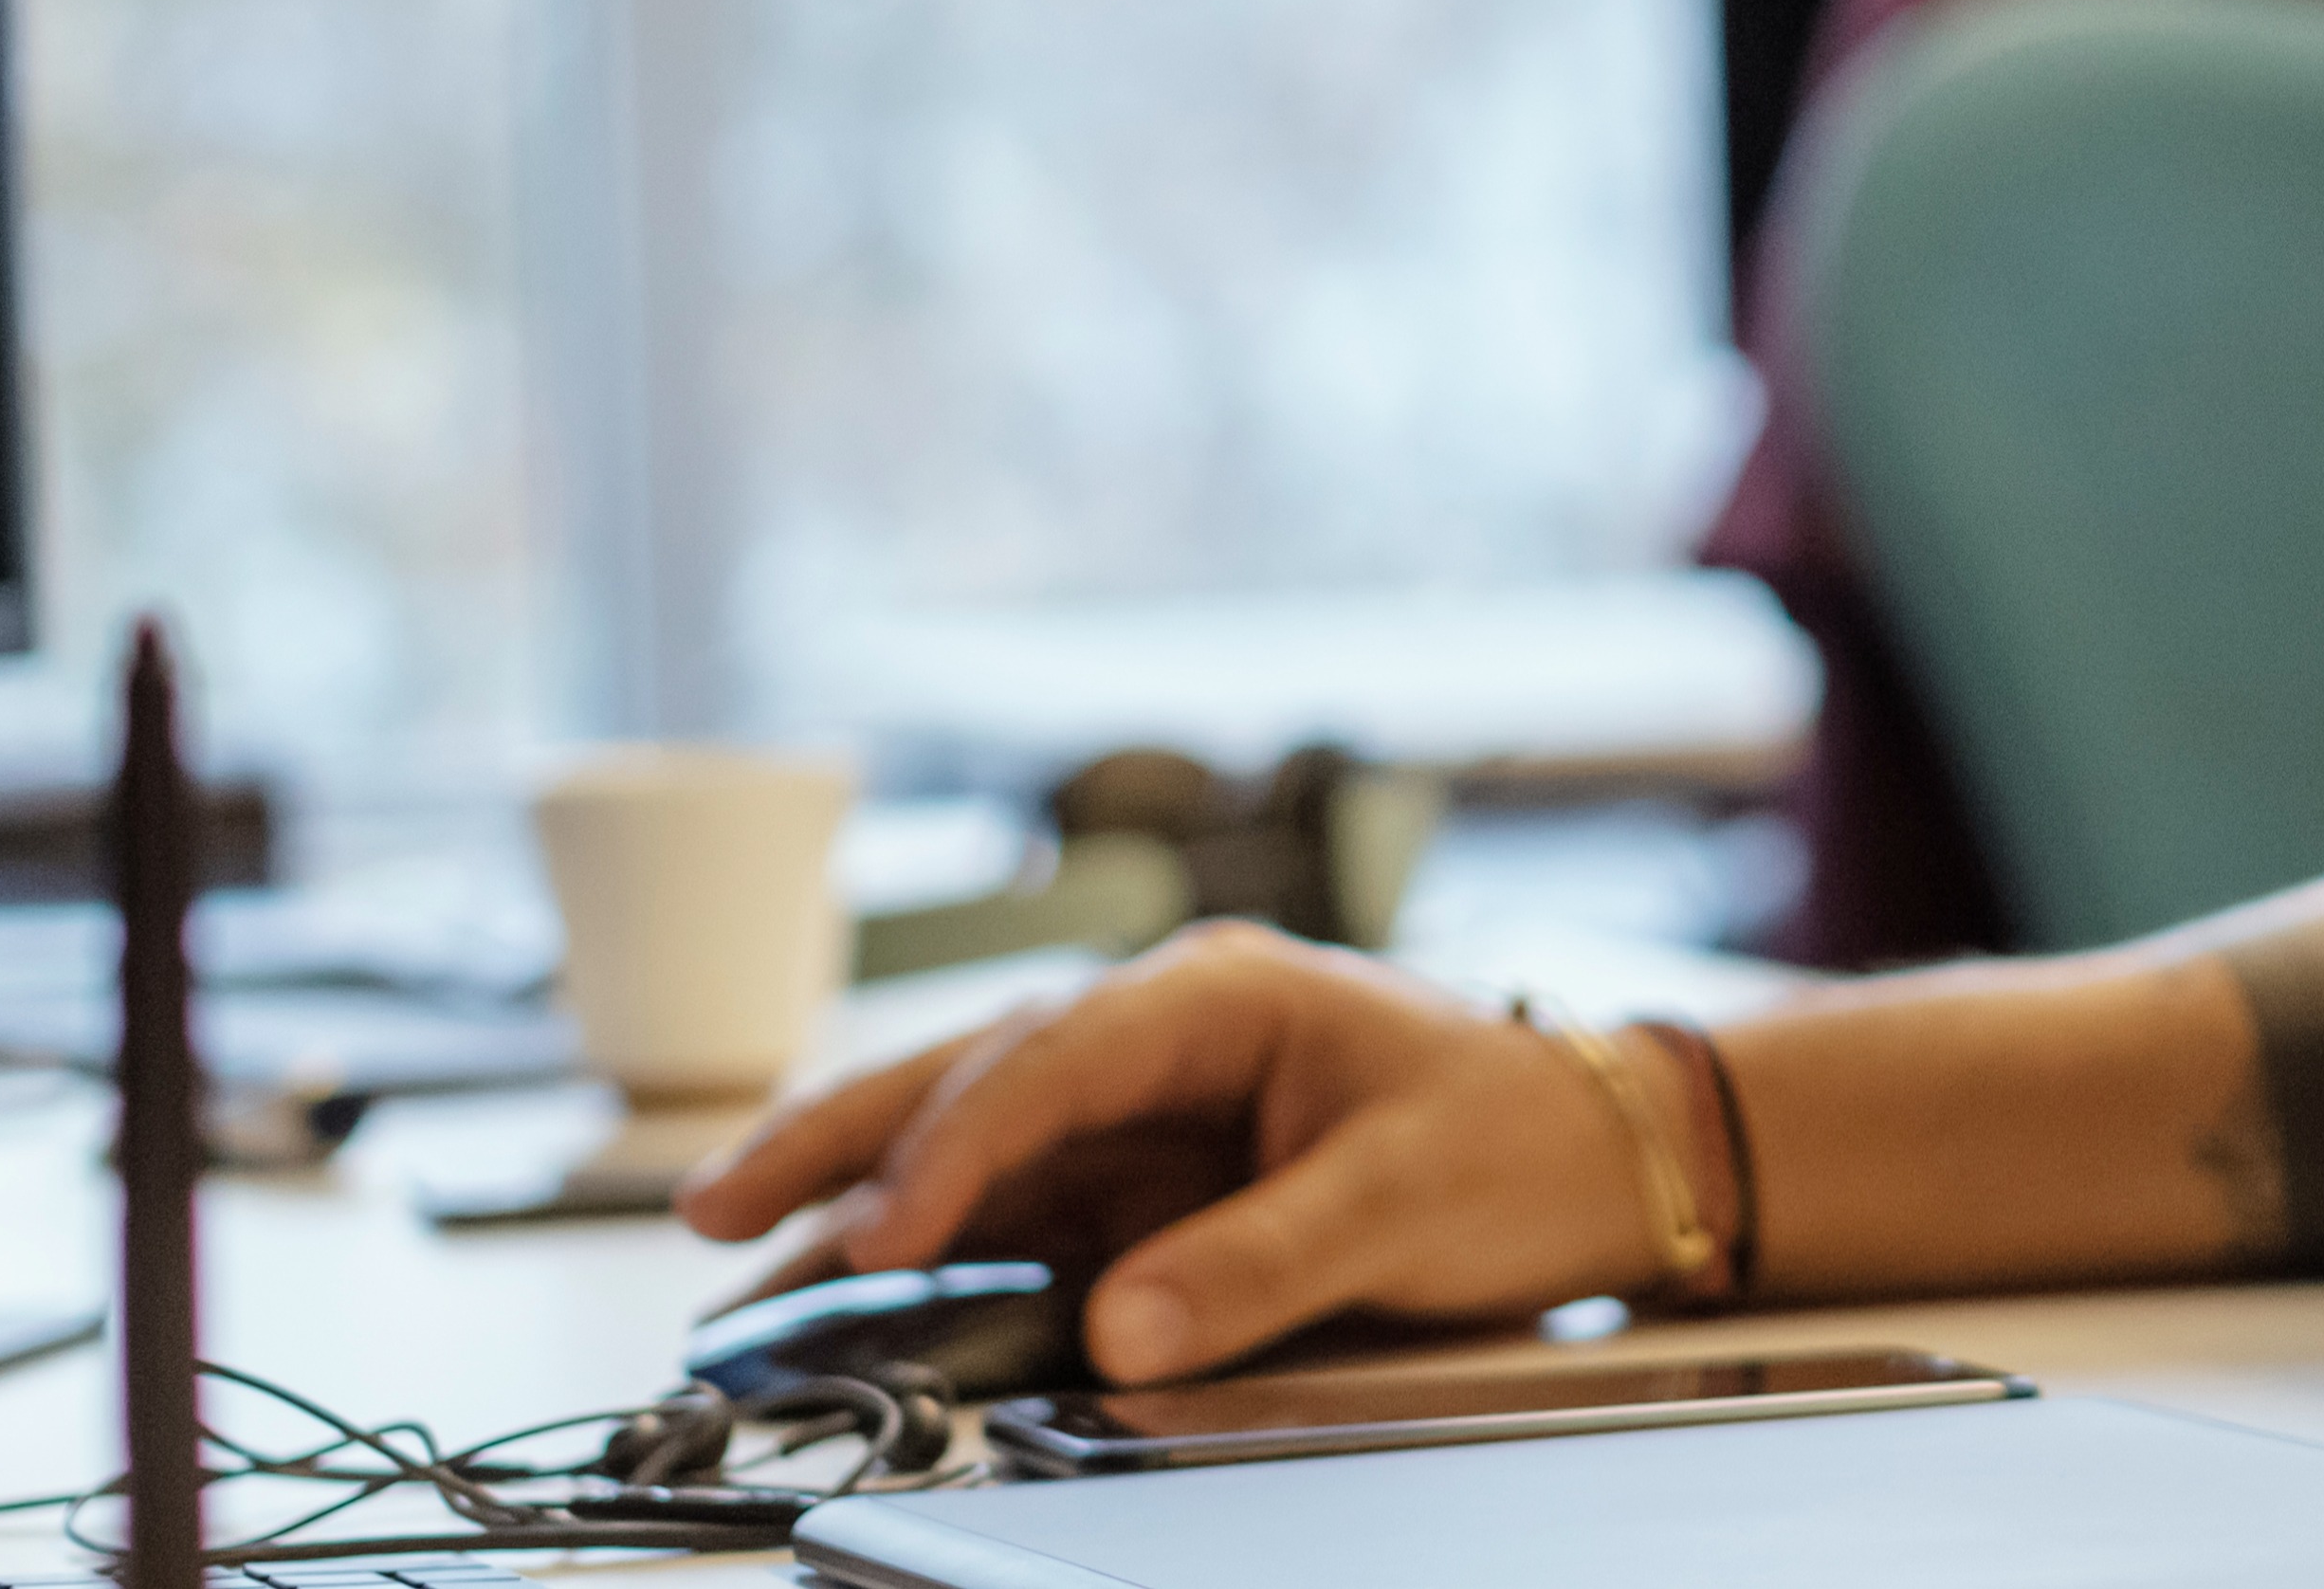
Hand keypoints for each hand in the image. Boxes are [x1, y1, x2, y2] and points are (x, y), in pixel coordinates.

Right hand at [668, 924, 1673, 1378]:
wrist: (1608, 1158)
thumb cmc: (1525, 1142)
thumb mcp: (1407, 1202)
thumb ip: (1259, 1261)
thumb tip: (1122, 1327)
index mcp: (1221, 995)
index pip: (1055, 1058)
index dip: (964, 1144)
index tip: (892, 1228)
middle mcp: (1159, 1039)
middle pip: (970, 1076)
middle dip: (840, 1138)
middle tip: (715, 1207)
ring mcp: (1144, 1113)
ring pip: (970, 1145)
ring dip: (857, 1197)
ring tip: (730, 1261)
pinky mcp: (1145, 1187)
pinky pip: (1015, 1215)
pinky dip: (929, 1252)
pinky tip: (841, 1292)